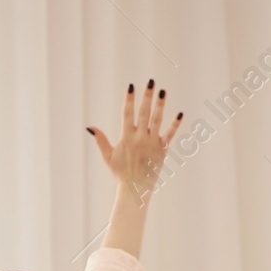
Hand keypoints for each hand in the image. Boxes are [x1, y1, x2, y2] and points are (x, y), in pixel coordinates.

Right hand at [88, 79, 181, 202]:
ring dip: (160, 105)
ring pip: (157, 120)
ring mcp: (152, 143)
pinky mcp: (162, 150)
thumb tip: (90, 127)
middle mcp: (140, 138)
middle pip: (143, 113)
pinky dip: (175, 125)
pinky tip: (180, 114)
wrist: (135, 189)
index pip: (127, 114)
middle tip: (150, 81)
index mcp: (126, 138)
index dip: (129, 100)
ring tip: (163, 91)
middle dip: (146, 96)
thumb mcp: (108, 156)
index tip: (131, 86)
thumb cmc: (120, 173)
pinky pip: (170, 135)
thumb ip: (101, 140)